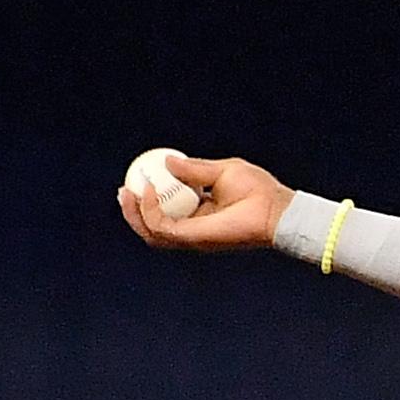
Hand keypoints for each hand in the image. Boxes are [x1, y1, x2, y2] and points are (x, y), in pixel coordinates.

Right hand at [116, 154, 292, 251]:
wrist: (275, 207)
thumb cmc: (257, 190)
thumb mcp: (221, 170)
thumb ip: (194, 168)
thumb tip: (168, 161)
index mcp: (200, 216)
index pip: (166, 214)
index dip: (147, 202)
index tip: (137, 180)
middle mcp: (194, 230)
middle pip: (153, 228)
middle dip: (133, 213)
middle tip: (123, 190)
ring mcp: (193, 237)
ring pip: (152, 233)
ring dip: (135, 214)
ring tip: (128, 192)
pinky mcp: (194, 238)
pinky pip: (162, 227)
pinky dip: (150, 211)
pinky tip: (148, 191)